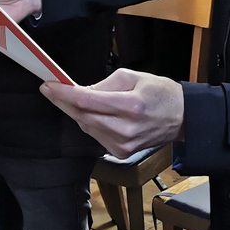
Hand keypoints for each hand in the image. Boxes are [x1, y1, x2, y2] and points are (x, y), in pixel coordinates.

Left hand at [40, 68, 185, 157]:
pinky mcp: (121, 153)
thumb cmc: (160, 93)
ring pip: (86, 126)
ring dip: (76, 112)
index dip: (63, 94)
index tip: (48, 86)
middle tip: (52, 89)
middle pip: (82, 116)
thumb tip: (80, 91)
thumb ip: (104, 84)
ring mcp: (123, 145)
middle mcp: (126, 129)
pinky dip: (89, 123)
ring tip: (77, 98)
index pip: (87, 100)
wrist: (181, 117)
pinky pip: (95, 135)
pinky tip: (94, 114)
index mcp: (130, 106)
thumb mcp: (133, 76)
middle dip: (64, 102)